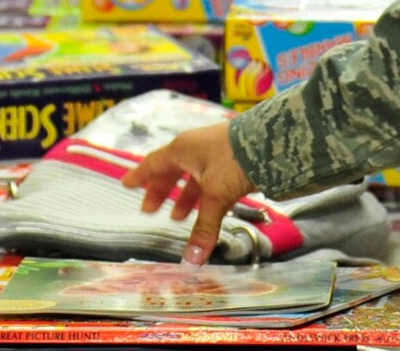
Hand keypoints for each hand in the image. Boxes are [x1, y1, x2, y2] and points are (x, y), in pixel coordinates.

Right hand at [121, 123, 255, 265]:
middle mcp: (195, 148)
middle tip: (150, 210)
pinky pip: (209, 178)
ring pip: (192, 175)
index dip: (140, 176)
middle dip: (161, 191)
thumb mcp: (215, 195)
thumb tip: (191, 261)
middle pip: (172, 170)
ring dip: (184, 196)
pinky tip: (208, 208)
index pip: (154, 164)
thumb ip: (204, 227)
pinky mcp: (232, 158)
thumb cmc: (234, 160)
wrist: (271, 138)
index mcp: (182, 149)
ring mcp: (214, 151)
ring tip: (179, 217)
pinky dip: (204, 194)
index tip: (127, 185)